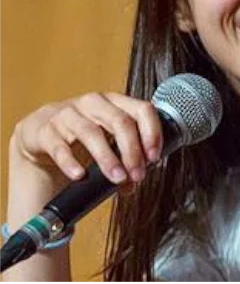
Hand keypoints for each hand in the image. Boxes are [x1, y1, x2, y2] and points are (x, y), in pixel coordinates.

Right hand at [10, 92, 163, 190]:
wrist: (41, 131)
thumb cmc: (83, 135)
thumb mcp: (108, 139)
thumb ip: (125, 157)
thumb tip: (135, 181)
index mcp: (115, 101)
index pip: (142, 109)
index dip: (152, 132)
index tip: (154, 157)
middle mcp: (94, 102)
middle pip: (120, 121)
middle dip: (132, 151)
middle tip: (138, 175)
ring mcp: (68, 113)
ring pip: (91, 133)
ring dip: (107, 158)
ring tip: (117, 178)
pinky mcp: (45, 129)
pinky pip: (59, 146)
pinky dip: (70, 162)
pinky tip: (80, 176)